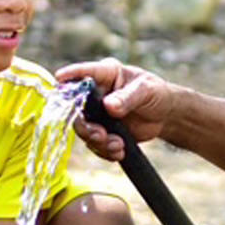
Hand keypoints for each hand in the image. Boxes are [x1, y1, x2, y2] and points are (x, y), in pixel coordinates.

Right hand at [56, 58, 172, 160]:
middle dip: (86, 126)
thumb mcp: (146, 91)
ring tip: (118, 146)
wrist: (165, 115)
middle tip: (101, 135)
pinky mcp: (102, 130)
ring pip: (84, 130)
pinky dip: (106, 151)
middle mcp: (96, 93)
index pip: (84, 73)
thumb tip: (109, 106)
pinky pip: (95, 144)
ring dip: (98, 142)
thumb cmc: (156, 93)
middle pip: (76, 109)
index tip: (59, 80)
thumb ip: (127, 98)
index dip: (70, 76)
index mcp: (106, 74)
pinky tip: (120, 152)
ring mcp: (97, 113)